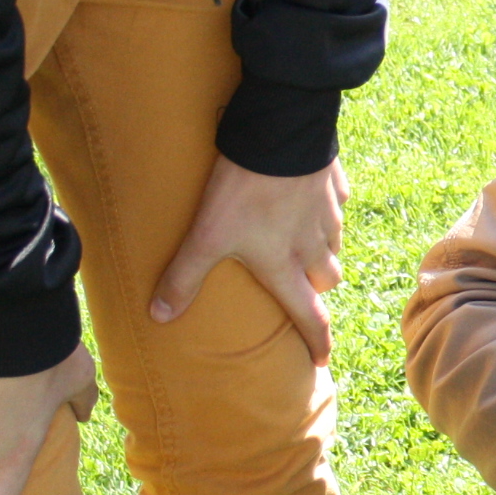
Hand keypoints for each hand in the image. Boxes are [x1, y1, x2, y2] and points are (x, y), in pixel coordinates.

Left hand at [151, 156, 351, 361]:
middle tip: (302, 288)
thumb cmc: (244, 191)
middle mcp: (314, 245)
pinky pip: (336, 204)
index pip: (309, 316)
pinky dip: (325, 210)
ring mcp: (328, 213)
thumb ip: (185, 276)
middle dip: (317, 289)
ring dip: (322, 251)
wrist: (281, 134)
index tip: (321, 360)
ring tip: (303, 244)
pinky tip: (310, 199)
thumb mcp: (206, 236)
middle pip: (329, 279)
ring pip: (334, 244)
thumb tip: (159, 316)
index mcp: (286, 265)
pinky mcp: (333, 183)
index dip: (317, 341)